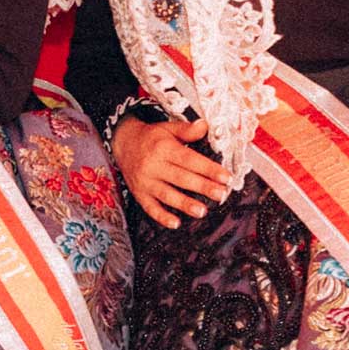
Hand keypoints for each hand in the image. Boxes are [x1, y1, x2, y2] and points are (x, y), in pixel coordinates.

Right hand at [114, 113, 235, 223]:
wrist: (123, 143)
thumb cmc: (151, 138)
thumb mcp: (168, 128)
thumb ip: (187, 130)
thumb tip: (205, 126)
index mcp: (164, 148)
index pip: (189, 160)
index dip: (209, 169)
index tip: (226, 177)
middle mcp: (153, 166)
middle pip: (181, 178)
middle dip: (203, 187)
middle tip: (221, 195)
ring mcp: (145, 182)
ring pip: (167, 195)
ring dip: (184, 204)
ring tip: (202, 211)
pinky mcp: (139, 193)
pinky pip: (150, 207)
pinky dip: (162, 217)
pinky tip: (176, 223)